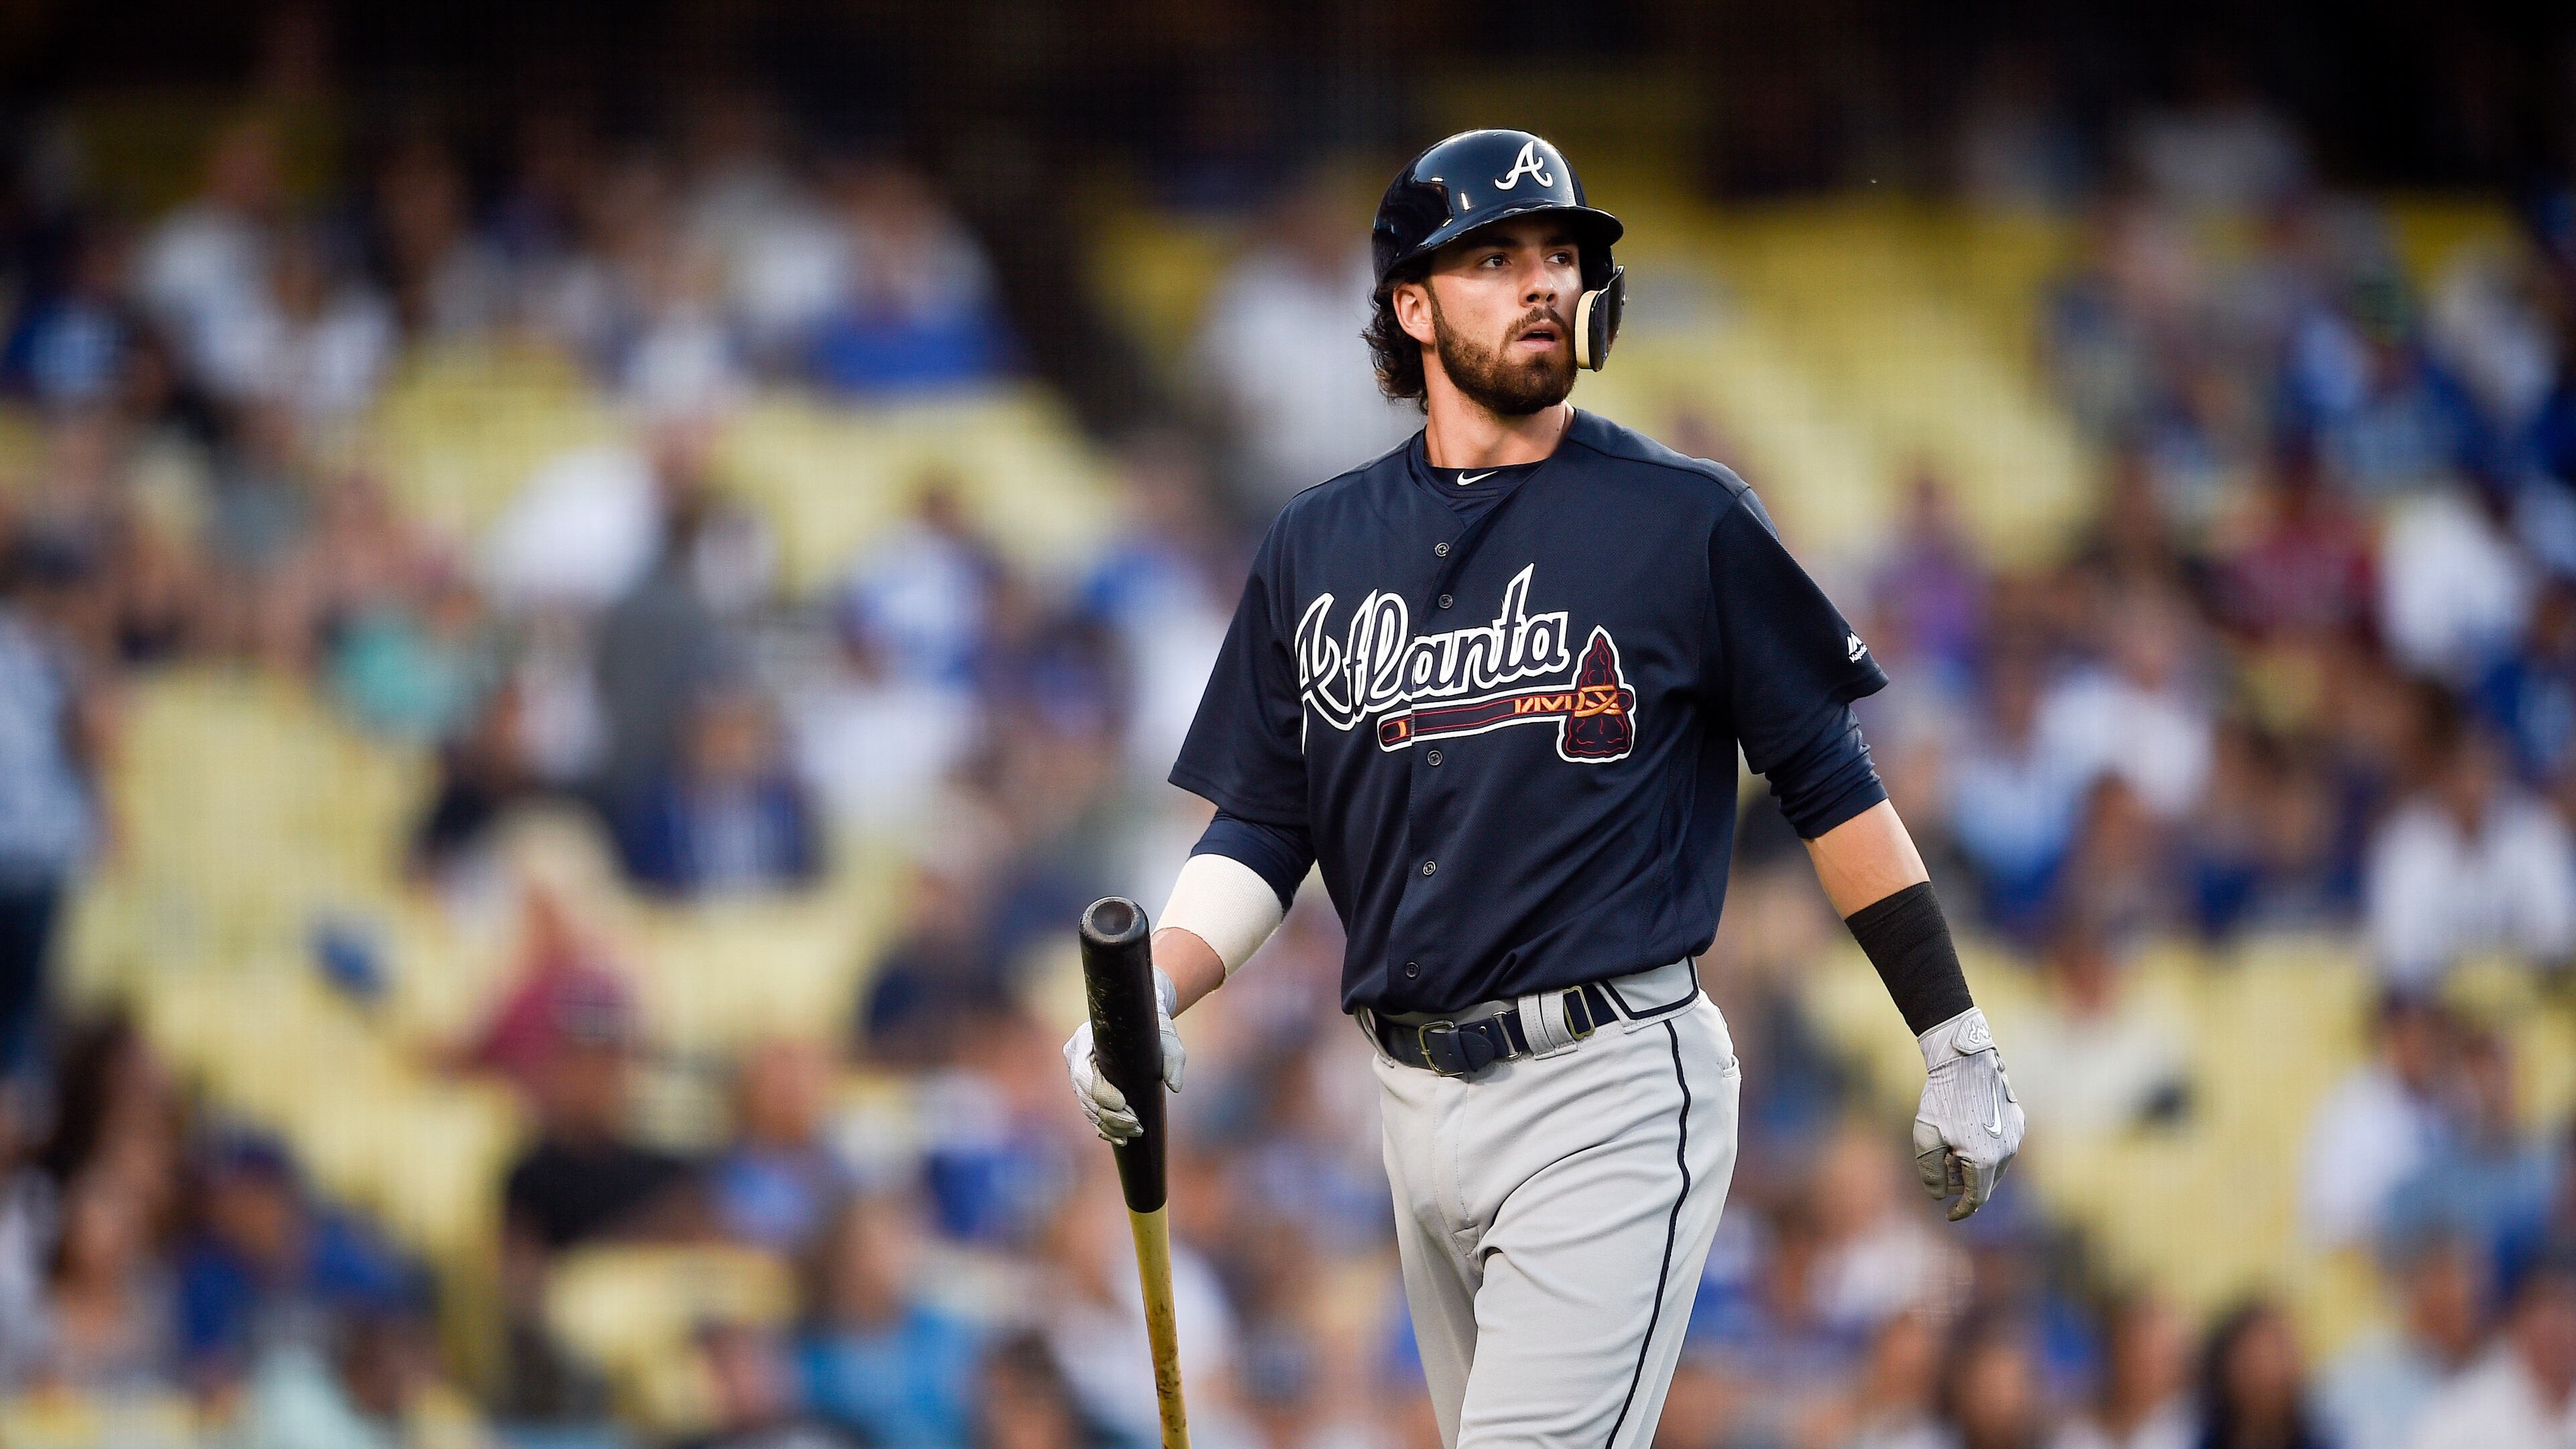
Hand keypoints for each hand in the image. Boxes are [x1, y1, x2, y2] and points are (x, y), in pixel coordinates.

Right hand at [1061, 968, 1186, 1142]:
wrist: (1143, 1020)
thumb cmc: (1153, 1026)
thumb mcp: (1167, 1037)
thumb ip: (1173, 1057)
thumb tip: (1175, 1086)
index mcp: (1085, 1039)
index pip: (1083, 1072)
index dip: (1100, 1092)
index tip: (1123, 1103)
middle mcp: (1076, 1056)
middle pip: (1084, 1095)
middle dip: (1109, 1115)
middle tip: (1136, 1125)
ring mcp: (1079, 1073)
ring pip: (1088, 1107)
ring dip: (1110, 1125)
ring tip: (1135, 1132)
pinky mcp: (1087, 1088)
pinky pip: (1091, 1112)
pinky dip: (1104, 1128)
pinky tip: (1121, 1138)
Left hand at [1911, 1007, 2023, 1221]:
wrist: (1965, 1062)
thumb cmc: (1942, 1100)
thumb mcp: (1925, 1140)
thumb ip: (1931, 1173)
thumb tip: (1939, 1195)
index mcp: (1984, 1162)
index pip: (1976, 1199)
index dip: (1961, 1210)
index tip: (1949, 1214)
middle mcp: (2007, 1153)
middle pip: (1986, 1185)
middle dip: (1964, 1186)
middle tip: (1943, 1171)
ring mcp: (2015, 1137)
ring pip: (1996, 1166)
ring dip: (1975, 1168)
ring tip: (1952, 1150)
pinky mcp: (2018, 1122)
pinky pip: (2002, 1147)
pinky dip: (1986, 1152)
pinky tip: (1966, 1135)